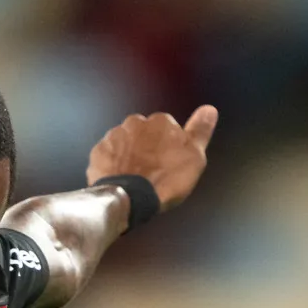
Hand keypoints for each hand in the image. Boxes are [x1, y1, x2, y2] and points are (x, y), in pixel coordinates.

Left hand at [87, 104, 218, 214]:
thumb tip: (210, 108)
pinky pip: (108, 155)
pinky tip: (119, 178)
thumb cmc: (166, 179)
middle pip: (144, 133)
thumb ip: (200, 131)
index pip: (167, 128)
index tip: (169, 163)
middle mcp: (135, 122)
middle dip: (147, 147)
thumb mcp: (194, 157)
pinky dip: (112, 164)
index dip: (169, 146)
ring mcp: (114, 136)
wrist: (130, 198)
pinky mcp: (98, 152)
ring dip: (129, 154)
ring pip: (125, 142)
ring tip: (134, 177)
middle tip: (152, 171)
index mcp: (161, 121)